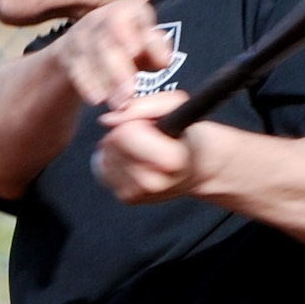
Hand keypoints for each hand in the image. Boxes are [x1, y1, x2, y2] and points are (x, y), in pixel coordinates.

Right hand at [55, 2, 175, 108]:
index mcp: (130, 11)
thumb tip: (165, 61)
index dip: (138, 36)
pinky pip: (76, 67)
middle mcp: (103, 18)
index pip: (134, 17)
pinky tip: (97, 100)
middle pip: (109, 39)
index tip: (146, 56)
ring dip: (105, 81)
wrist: (86, 49)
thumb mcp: (145, 45)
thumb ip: (156, 50)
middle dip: (119, 68)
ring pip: (92, 54)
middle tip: (130, 92)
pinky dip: (87, 84)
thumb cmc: (126, 47)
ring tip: (118, 104)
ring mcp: (83, 33)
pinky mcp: (67, 51)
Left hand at [90, 89, 211, 202]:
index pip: (124, 132)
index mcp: (170, 161)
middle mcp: (152, 183)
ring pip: (107, 155)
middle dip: (125, 132)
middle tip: (147, 136)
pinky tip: (137, 160)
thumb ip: (143, 105)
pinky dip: (118, 160)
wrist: (197, 168)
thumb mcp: (175, 105)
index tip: (148, 123)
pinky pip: (106, 168)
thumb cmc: (186, 134)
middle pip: (112, 143)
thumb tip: (108, 119)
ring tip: (144, 148)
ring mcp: (138, 194)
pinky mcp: (127, 198)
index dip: (132, 120)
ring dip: (121, 146)